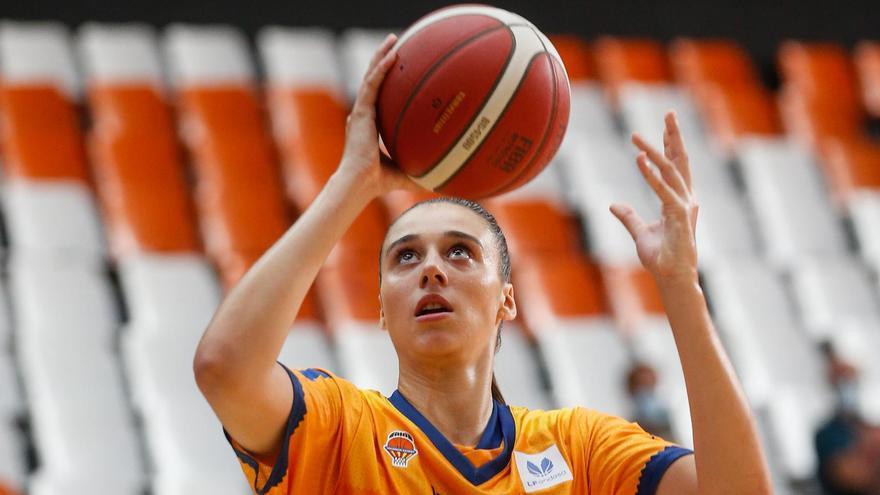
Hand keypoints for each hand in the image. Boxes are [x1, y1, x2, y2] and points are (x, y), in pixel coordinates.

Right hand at [338, 33, 420, 196]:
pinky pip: (372, 85)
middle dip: (382, 59)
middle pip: (373, 80)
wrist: (360, 183)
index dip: (386, 80)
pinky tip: (393, 56)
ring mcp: (361, 112)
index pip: (378, 96)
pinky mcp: (361, 113)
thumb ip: (421, 171)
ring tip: (393, 40)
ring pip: (371, 76)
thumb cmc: (378, 182)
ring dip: (381, 57)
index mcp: (370, 125)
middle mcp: (364, 115)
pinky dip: (381, 69)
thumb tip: (443, 182)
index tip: (399, 66)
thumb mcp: (405, 172)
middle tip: (395, 43)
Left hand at [610, 111, 698, 284]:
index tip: (666, 124)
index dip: (670, 144)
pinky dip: (652, 175)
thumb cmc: (660, 257)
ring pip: (671, 171)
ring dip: (654, 152)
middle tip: (669, 113)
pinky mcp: (679, 217)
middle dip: (674, 136)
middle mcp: (685, 199)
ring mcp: (684, 207)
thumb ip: (628, 217)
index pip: (676, 165)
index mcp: (679, 200)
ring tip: (637, 136)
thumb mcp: (639, 233)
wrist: (671, 277)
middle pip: (680, 161)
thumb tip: (614, 205)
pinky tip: (640, 160)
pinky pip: (664, 191)